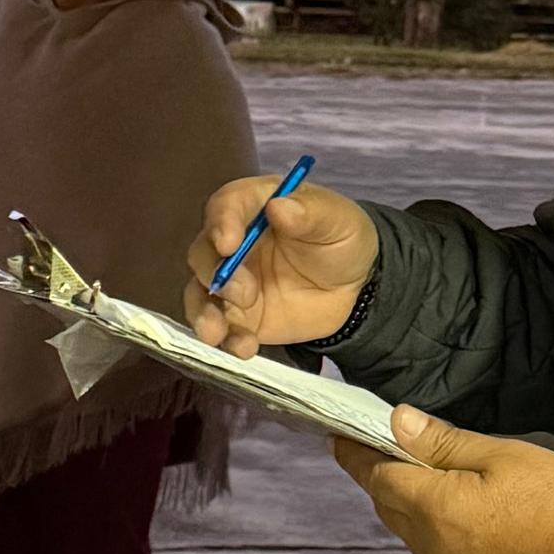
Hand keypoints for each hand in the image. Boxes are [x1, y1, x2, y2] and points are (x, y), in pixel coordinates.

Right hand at [182, 172, 377, 357]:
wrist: (354, 289)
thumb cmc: (341, 241)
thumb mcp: (337, 220)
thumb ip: (311, 212)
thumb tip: (279, 206)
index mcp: (253, 207)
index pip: (226, 206)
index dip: (222, 222)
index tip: (229, 243)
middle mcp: (233, 243)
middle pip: (203, 252)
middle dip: (214, 273)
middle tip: (244, 293)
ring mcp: (231, 282)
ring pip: (198, 293)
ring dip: (202, 312)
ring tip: (217, 332)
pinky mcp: (237, 317)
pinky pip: (220, 329)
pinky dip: (226, 340)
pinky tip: (245, 347)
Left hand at [333, 408, 553, 553]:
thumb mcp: (503, 454)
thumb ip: (444, 443)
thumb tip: (398, 424)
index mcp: (438, 511)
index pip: (378, 479)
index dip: (358, 456)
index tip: (342, 437)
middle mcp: (436, 550)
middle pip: (389, 510)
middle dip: (380, 480)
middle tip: (379, 451)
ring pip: (412, 537)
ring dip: (408, 509)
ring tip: (421, 480)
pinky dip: (434, 534)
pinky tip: (455, 517)